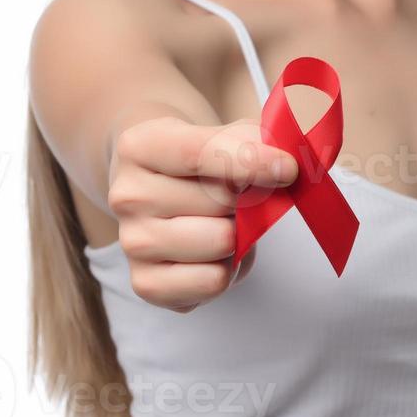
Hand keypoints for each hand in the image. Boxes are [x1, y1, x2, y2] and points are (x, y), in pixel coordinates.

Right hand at [108, 116, 297, 312]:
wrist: (158, 184)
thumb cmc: (199, 159)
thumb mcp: (221, 133)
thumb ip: (254, 141)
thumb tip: (288, 161)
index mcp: (139, 146)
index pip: (201, 152)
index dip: (252, 161)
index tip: (289, 168)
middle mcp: (127, 195)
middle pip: (219, 200)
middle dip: (246, 198)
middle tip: (239, 195)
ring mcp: (132, 242)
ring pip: (219, 241)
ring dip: (239, 236)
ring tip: (225, 223)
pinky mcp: (145, 283)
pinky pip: (212, 281)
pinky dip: (227, 269)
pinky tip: (214, 253)